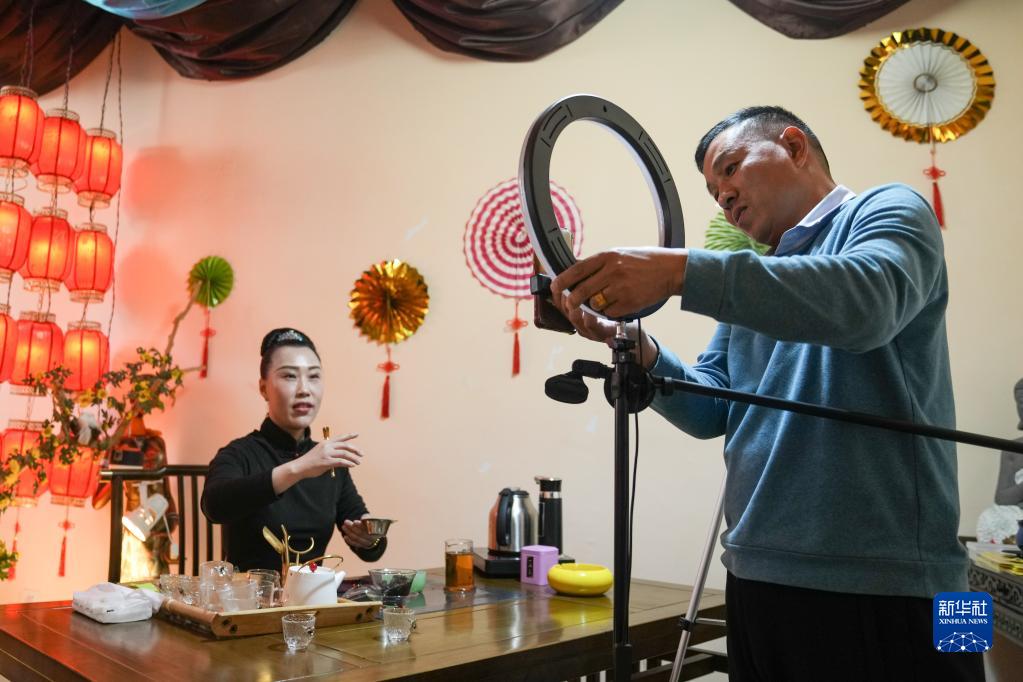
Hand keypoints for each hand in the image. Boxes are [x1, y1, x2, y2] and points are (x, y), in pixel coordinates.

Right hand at [296, 434, 361, 477]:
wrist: (300, 467)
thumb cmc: (311, 461)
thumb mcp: (321, 453)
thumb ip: (331, 453)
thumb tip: (343, 457)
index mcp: (326, 442)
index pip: (340, 437)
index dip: (349, 435)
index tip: (357, 434)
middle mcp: (327, 446)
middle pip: (345, 445)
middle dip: (355, 449)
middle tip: (362, 454)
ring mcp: (327, 454)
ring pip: (345, 454)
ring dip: (353, 458)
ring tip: (359, 462)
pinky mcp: (326, 462)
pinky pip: (341, 461)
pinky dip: (348, 463)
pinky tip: (352, 465)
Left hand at [341, 516, 377, 548]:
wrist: (372, 532)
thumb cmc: (370, 522)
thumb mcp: (370, 519)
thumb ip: (367, 517)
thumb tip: (363, 519)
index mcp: (376, 530)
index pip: (367, 528)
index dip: (360, 525)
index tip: (354, 522)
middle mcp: (373, 538)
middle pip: (361, 533)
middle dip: (352, 527)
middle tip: (345, 521)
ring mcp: (368, 543)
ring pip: (357, 538)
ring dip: (349, 532)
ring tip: (343, 526)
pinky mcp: (363, 546)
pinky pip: (355, 544)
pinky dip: (349, 541)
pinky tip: (345, 537)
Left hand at [551, 247, 686, 318]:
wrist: (670, 270)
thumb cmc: (645, 261)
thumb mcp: (620, 254)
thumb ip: (599, 264)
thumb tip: (576, 273)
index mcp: (607, 257)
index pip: (576, 270)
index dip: (561, 281)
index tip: (554, 287)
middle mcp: (612, 271)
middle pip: (581, 291)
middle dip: (571, 301)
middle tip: (570, 304)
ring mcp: (620, 288)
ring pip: (594, 304)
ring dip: (594, 306)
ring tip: (604, 300)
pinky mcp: (629, 302)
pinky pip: (609, 312)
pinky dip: (610, 311)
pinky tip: (619, 303)